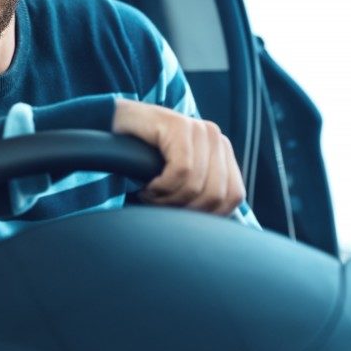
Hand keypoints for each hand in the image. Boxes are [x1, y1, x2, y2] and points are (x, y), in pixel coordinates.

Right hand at [111, 99, 243, 215]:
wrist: (116, 124)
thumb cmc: (145, 156)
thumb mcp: (181, 176)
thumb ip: (202, 192)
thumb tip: (213, 227)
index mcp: (222, 152)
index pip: (234, 196)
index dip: (208, 215)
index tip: (181, 216)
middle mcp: (216, 138)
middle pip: (216, 194)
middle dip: (185, 210)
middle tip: (161, 206)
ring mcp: (200, 130)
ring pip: (196, 186)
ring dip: (167, 200)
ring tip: (150, 195)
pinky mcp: (179, 125)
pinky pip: (181, 171)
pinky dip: (161, 187)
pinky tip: (147, 186)